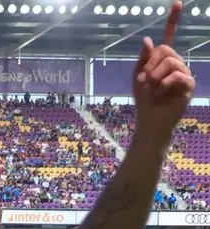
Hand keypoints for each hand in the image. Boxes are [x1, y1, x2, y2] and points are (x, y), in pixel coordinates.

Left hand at [133, 2, 195, 133]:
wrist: (150, 118)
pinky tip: (160, 94)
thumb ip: (143, 58)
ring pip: (171, 62)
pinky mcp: (189, 85)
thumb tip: (148, 39)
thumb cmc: (144, 98)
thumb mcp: (138, 76)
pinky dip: (164, 85)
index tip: (178, 2)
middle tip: (145, 80)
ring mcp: (184, 73)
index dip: (173, 20)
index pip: (169, 36)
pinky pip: (178, 76)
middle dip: (150, 64)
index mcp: (163, 59)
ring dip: (155, 77)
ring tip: (152, 89)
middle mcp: (176, 62)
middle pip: (165, 50)